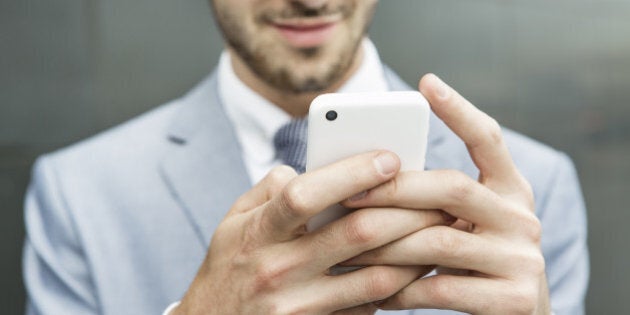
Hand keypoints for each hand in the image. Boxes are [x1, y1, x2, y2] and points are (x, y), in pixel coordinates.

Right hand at [173, 151, 453, 313]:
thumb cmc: (229, 266)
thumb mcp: (234, 221)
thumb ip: (270, 190)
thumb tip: (310, 168)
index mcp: (258, 232)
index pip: (305, 195)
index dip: (350, 174)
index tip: (389, 158)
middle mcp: (278, 268)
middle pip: (355, 234)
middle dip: (405, 210)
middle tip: (437, 195)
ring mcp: (299, 304)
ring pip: (374, 277)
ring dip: (414, 251)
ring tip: (439, 229)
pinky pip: (370, 307)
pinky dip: (398, 285)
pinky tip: (415, 266)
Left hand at [341, 74, 550, 313]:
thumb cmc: (477, 267)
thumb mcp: (467, 227)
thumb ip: (439, 205)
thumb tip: (368, 182)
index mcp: (512, 192)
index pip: (489, 140)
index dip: (459, 111)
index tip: (426, 83)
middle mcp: (523, 218)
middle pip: (452, 187)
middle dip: (394, 190)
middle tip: (349, 195)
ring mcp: (523, 259)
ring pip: (438, 242)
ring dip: (386, 246)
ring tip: (350, 250)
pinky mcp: (514, 299)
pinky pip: (441, 288)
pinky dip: (402, 290)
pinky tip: (379, 293)